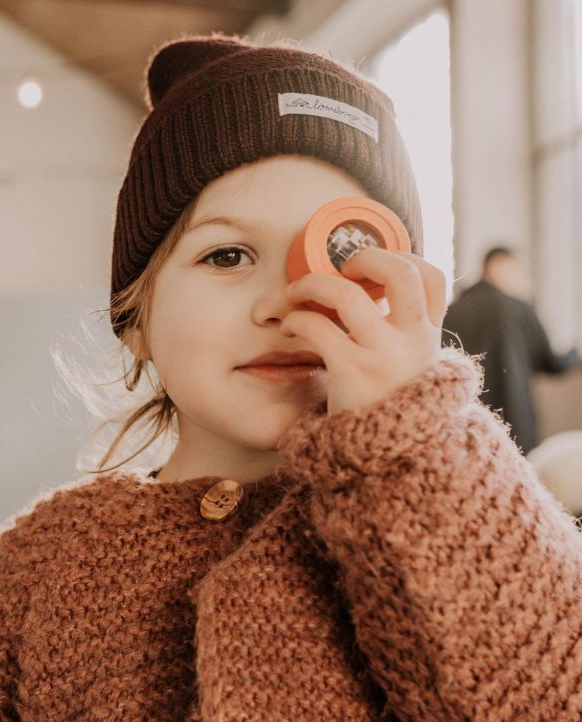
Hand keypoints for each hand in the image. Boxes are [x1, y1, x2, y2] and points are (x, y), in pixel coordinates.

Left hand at [280, 247, 446, 414]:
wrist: (387, 464)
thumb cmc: (385, 410)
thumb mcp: (410, 372)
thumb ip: (401, 338)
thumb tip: (371, 301)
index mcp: (428, 337)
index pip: (432, 279)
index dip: (403, 259)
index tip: (372, 266)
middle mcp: (413, 341)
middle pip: (400, 273)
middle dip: (365, 257)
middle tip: (340, 270)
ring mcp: (384, 355)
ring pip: (347, 293)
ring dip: (311, 284)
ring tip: (294, 294)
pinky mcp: (352, 371)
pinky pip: (317, 325)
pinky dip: (295, 318)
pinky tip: (288, 328)